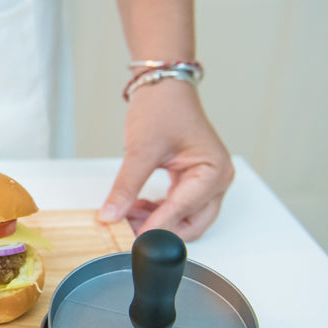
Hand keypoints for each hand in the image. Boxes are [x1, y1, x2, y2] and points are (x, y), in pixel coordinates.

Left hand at [98, 81, 233, 240]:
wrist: (164, 86)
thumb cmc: (162, 108)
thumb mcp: (140, 148)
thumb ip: (126, 186)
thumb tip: (111, 215)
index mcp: (213, 171)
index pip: (183, 210)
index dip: (156, 227)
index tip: (133, 241)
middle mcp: (217, 180)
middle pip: (192, 225)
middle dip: (160, 231)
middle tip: (127, 231)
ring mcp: (207, 182)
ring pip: (185, 220)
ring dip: (157, 222)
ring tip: (126, 215)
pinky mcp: (194, 181)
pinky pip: (179, 208)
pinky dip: (158, 212)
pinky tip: (135, 207)